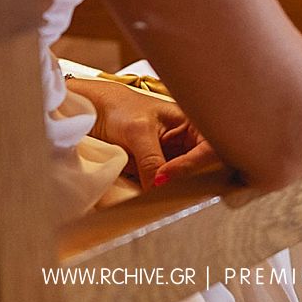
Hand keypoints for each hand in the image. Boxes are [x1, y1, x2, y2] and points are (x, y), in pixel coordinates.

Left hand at [66, 79, 216, 188]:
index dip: (194, 163)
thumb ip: (151, 160)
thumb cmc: (118, 108)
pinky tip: (153, 194)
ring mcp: (172, 157)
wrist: (91, 113)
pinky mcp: (157, 171)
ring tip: (159, 193)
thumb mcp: (137, 132)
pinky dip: (162, 193)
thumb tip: (160, 188)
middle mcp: (186, 141)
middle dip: (190, 179)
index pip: (210, 148)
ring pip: (186, 180)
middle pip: (203, 167)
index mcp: (192, 123)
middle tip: (169, 188)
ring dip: (176, 189)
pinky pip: (167, 187)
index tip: (167, 174)